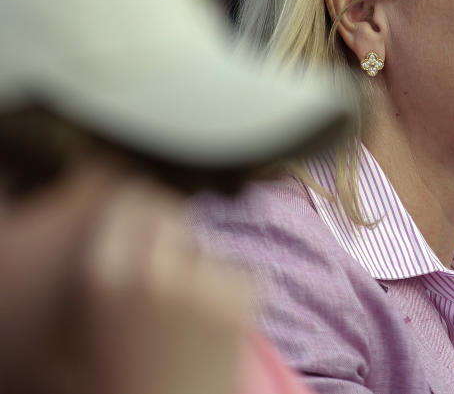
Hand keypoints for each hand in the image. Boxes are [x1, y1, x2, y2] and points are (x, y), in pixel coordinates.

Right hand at [77, 178, 254, 393]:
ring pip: (208, 250)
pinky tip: (218, 331)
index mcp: (98, 273)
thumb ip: (117, 254)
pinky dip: (238, 295)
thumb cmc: (126, 369)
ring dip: (206, 273)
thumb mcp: (97, 309)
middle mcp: (146, 270)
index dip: (143, 209)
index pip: (130, 198)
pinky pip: (244, 274)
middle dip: (176, 236)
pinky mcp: (238, 299)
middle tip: (176, 272)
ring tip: (189, 322)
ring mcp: (196, 283)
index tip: (151, 223)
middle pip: (173, 213)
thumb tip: (152, 197)